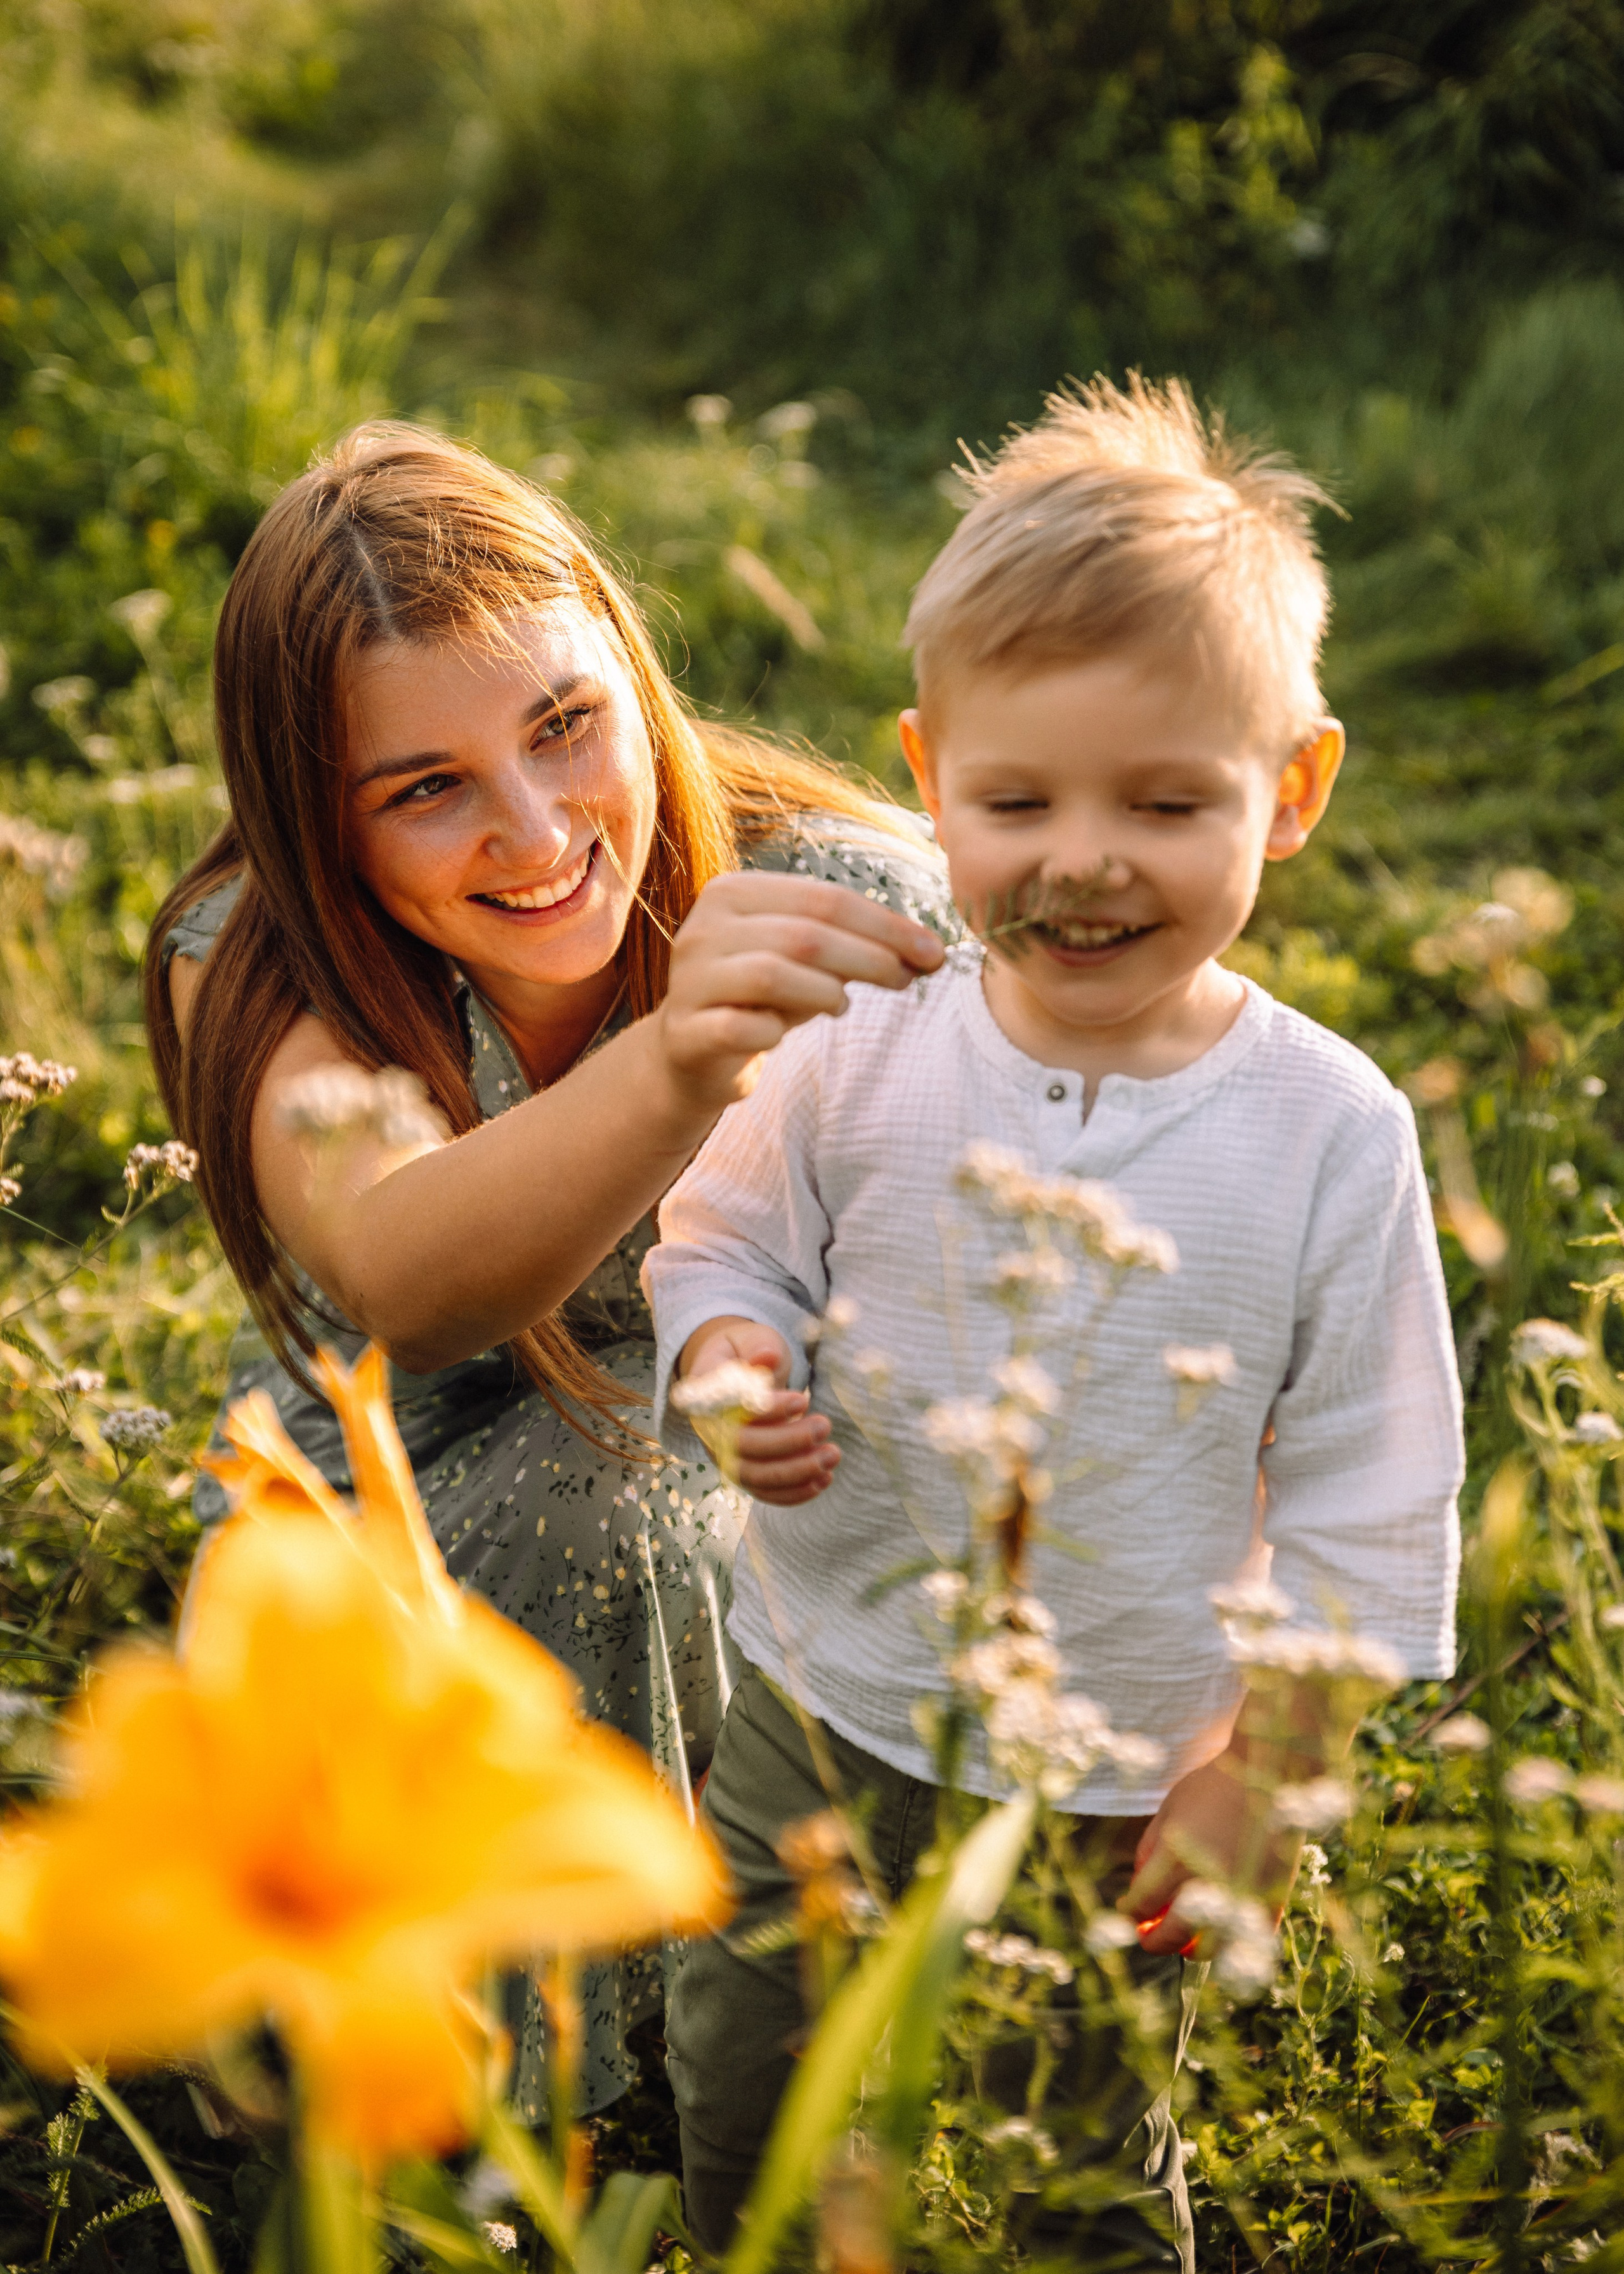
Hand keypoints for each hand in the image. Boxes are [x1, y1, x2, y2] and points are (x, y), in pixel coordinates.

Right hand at [654, 872, 943, 1119]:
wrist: (692, 1052)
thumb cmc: (760, 998)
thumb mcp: (805, 962)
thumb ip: (853, 946)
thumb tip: (928, 951)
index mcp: (734, 893)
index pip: (824, 898)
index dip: (886, 925)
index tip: (934, 951)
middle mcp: (704, 928)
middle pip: (804, 935)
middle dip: (869, 957)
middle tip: (908, 979)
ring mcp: (690, 979)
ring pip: (771, 974)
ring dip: (824, 992)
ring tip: (843, 1006)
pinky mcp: (685, 1031)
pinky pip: (738, 1027)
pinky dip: (772, 1031)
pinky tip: (781, 1035)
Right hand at [678, 1317, 841, 1506]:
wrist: (732, 1373)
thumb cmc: (744, 1353)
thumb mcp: (750, 1339)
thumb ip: (758, 1346)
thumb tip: (767, 1356)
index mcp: (704, 1394)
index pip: (728, 1408)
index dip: (765, 1410)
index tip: (800, 1399)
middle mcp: (709, 1430)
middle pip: (742, 1447)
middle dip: (788, 1442)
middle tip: (825, 1425)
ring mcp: (723, 1456)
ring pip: (755, 1477)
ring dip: (796, 1472)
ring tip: (832, 1455)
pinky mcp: (743, 1473)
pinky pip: (765, 1493)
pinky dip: (794, 1493)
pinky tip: (824, 1480)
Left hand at [1118, 1748, 1303, 1956]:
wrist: (1267, 1775)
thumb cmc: (1211, 1788)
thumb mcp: (1169, 1810)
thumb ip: (1149, 1850)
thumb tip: (1137, 1889)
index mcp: (1174, 1859)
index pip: (1141, 1906)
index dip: (1130, 1913)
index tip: (1128, 1911)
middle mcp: (1205, 1884)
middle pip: (1171, 1937)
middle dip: (1154, 1942)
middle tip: (1148, 1937)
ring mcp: (1239, 1896)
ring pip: (1210, 1950)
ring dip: (1191, 1949)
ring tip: (1184, 1939)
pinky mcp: (1269, 1900)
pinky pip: (1247, 1941)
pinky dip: (1230, 1943)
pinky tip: (1220, 1931)